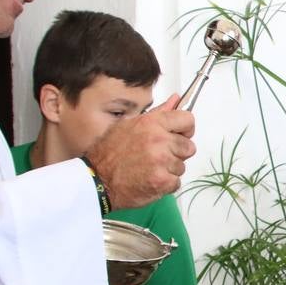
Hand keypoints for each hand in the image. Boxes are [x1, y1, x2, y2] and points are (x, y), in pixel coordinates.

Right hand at [86, 94, 196, 209]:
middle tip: (157, 156)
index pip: (187, 120)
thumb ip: (157, 114)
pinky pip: (176, 182)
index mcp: (152, 123)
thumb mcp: (128, 125)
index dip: (185, 129)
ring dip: (169, 170)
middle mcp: (159, 140)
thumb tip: (176, 100)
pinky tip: (149, 180)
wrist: (97, 180)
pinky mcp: (162, 181)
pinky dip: (165, 184)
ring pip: (182, 166)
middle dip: (176, 153)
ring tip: (149, 168)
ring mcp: (162, 162)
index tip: (180, 135)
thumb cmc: (109, 153)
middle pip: (188, 146)